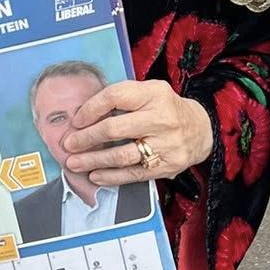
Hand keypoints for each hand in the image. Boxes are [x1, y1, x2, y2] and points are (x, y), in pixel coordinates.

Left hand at [62, 79, 214, 186]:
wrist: (201, 130)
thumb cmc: (166, 109)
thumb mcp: (150, 92)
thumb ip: (123, 98)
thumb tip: (84, 114)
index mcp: (154, 94)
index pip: (115, 97)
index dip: (90, 109)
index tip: (76, 120)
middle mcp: (161, 118)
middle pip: (114, 128)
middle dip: (86, 138)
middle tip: (68, 144)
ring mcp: (165, 144)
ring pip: (121, 155)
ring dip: (93, 160)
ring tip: (75, 163)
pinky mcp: (166, 166)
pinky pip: (133, 174)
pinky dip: (111, 177)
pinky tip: (95, 175)